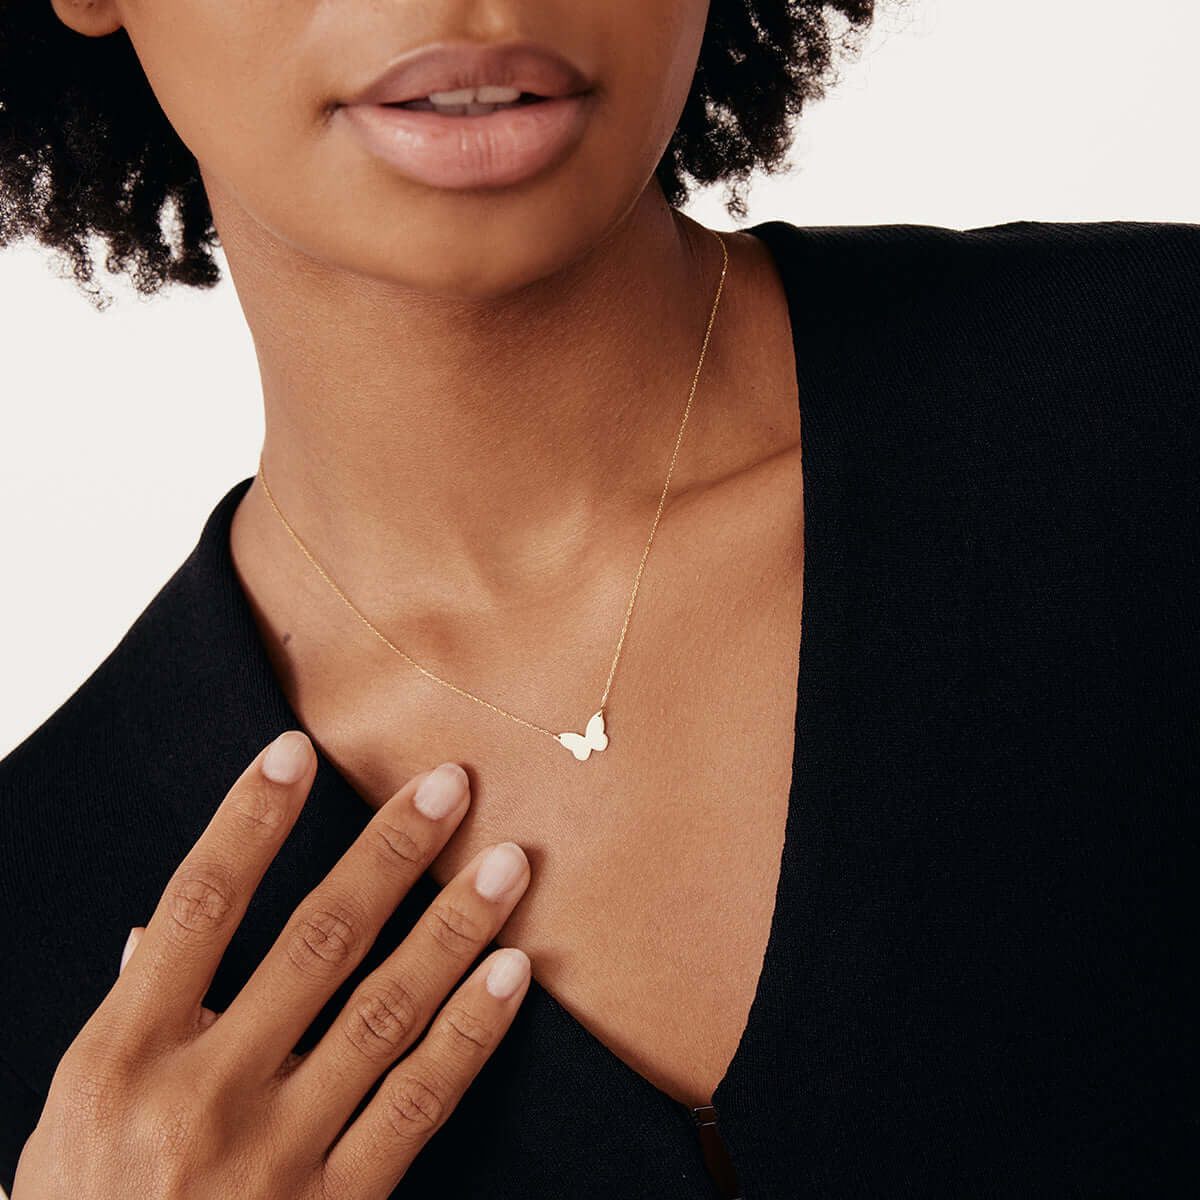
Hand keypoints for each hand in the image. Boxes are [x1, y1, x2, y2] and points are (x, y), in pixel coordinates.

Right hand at [11, 731, 532, 1198]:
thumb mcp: (73, 1117)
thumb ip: (132, 1013)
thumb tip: (160, 928)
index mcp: (126, 1056)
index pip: (200, 905)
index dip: (249, 821)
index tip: (297, 750)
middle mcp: (206, 1092)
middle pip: (317, 941)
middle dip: (390, 854)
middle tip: (449, 786)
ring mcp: (278, 1152)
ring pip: (386, 1010)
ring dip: (454, 928)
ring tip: (507, 864)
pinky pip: (419, 1102)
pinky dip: (470, 1032)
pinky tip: (511, 972)